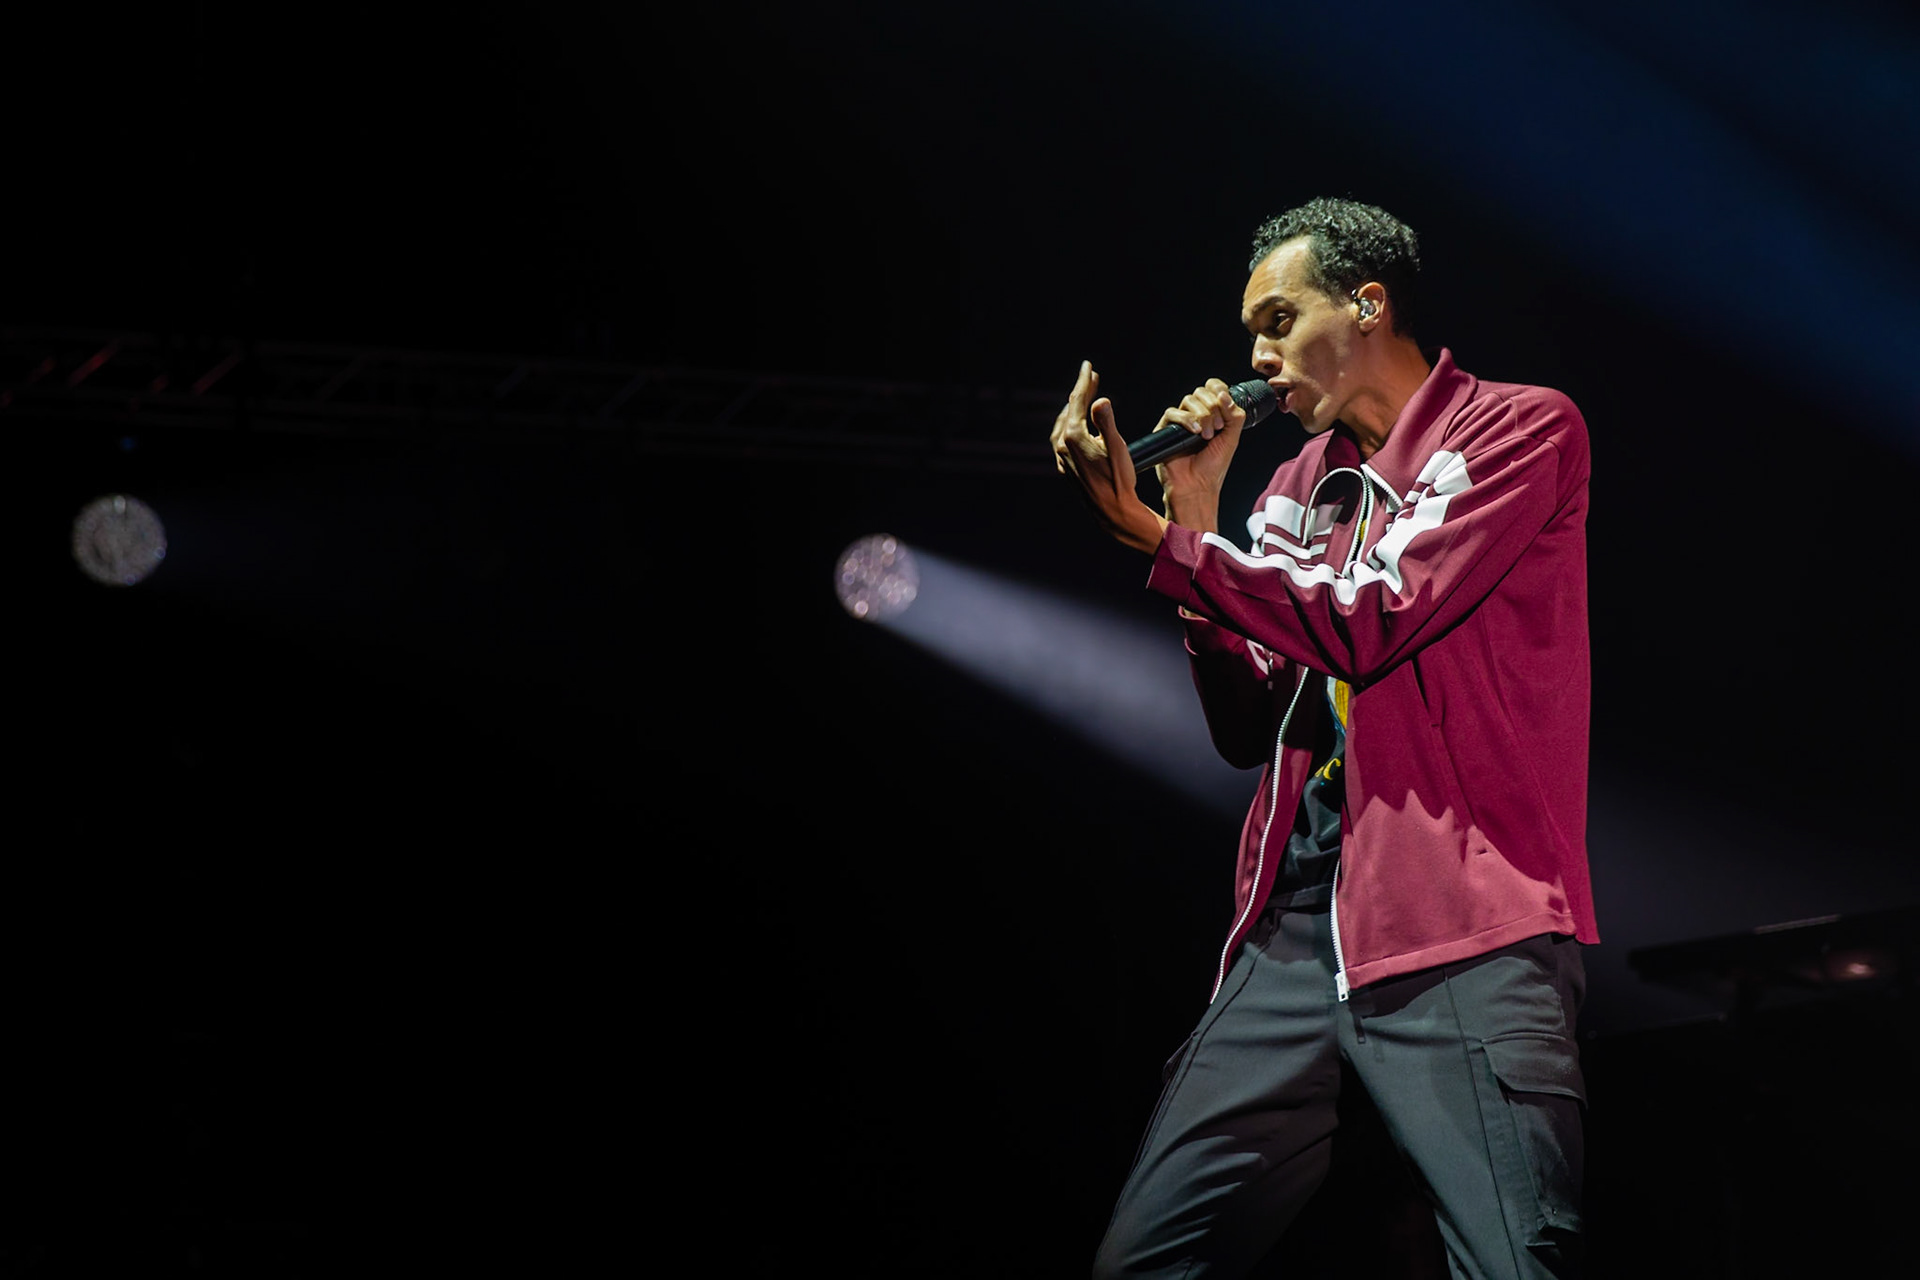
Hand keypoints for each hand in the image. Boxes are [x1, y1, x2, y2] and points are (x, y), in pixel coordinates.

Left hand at [1051, 361, 1167, 553]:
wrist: (1112, 512)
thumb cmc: (1118, 481)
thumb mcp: (1117, 449)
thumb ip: (1107, 423)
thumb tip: (1100, 401)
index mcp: (1073, 437)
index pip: (1077, 401)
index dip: (1084, 382)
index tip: (1089, 367)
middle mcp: (1062, 446)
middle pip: (1069, 410)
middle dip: (1080, 392)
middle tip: (1090, 377)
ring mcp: (1062, 458)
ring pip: (1064, 424)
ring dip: (1074, 408)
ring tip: (1084, 396)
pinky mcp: (1066, 468)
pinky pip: (1063, 439)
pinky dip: (1071, 425)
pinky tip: (1078, 426)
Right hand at [1152, 379, 1242, 531]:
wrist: (1197, 486)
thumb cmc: (1213, 467)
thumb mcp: (1232, 438)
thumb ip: (1235, 414)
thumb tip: (1223, 394)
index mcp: (1212, 414)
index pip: (1213, 388)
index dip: (1219, 390)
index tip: (1225, 404)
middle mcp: (1196, 415)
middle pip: (1202, 392)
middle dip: (1213, 408)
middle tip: (1217, 429)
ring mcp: (1180, 422)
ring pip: (1189, 400)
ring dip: (1202, 416)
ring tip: (1206, 436)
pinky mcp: (1166, 430)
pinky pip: (1173, 413)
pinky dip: (1186, 419)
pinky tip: (1195, 432)